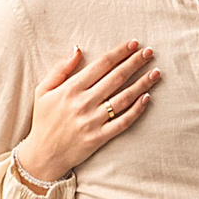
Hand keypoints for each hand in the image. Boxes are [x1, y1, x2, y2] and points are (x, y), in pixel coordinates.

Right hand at [19, 41, 159, 185]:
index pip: (101, 65)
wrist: (43, 154)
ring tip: (156, 73)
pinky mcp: (100, 137)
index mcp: (71, 89)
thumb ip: (61, 69)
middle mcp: (84, 103)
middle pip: (116, 78)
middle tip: (150, 52)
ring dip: (142, 83)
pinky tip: (147, 98)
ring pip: (124, 98)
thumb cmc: (44, 120)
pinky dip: (137, 109)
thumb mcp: (43, 90)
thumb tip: (77, 49)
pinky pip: (124, 122)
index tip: (134, 44)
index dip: (119, 52)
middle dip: (135, 63)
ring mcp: (93, 121)